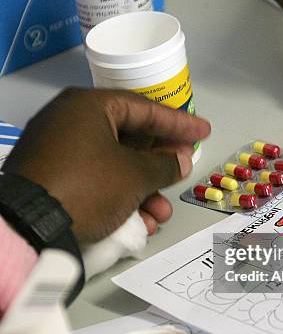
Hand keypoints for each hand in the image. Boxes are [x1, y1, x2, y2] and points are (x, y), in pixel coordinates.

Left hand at [3, 88, 209, 242]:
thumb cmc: (87, 186)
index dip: (178, 122)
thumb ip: (164, 165)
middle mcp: (70, 122)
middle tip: (183, 170)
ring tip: (161, 213)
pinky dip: (119, 198)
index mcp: (88, 107)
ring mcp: (58, 151)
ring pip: (114, 165)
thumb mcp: (134, 175)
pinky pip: (95, 180)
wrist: (27, 227)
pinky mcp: (51, 179)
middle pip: (130, 138)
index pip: (144, 108)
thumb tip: (180, 161)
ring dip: (143, 190)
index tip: (203, 131)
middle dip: (160, 164)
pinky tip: (138, 223)